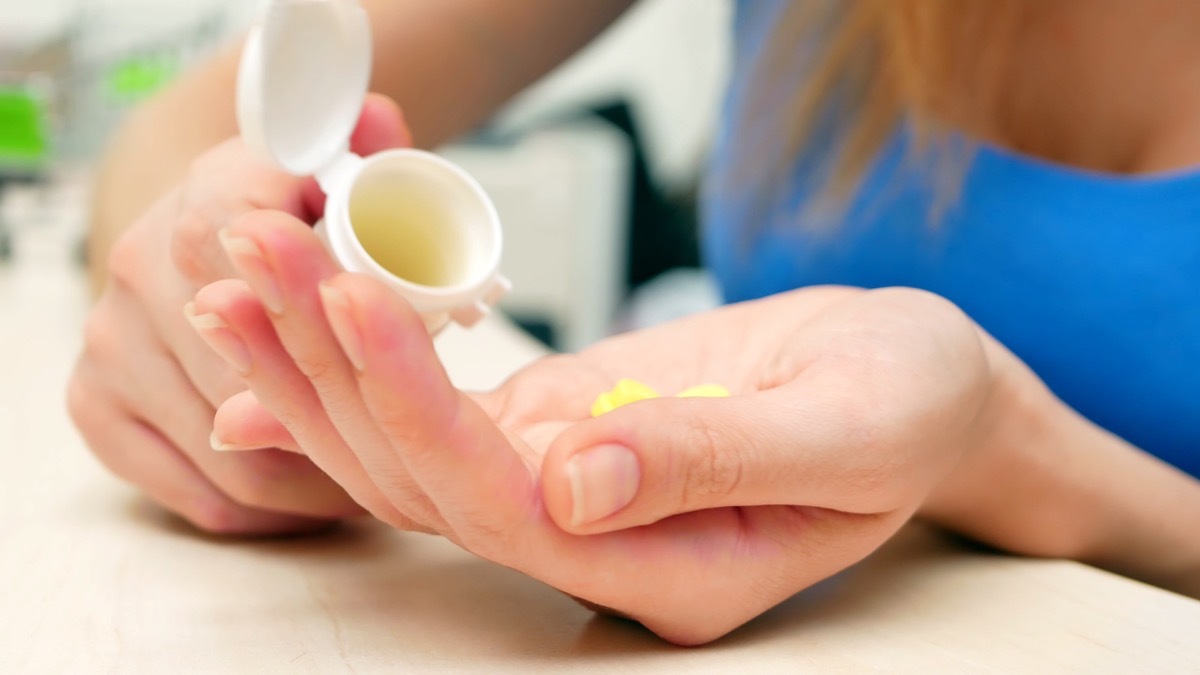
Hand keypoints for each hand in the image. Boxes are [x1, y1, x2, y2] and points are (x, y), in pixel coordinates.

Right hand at [67, 95, 410, 534]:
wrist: (200, 233)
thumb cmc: (287, 214)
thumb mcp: (338, 171)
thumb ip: (372, 149)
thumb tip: (382, 127)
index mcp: (212, 194)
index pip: (256, 253)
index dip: (323, 310)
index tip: (386, 351)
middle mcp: (142, 263)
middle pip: (248, 372)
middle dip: (337, 415)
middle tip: (408, 445)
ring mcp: (111, 339)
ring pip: (230, 447)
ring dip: (312, 478)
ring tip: (374, 477)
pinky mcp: (96, 403)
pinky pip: (197, 491)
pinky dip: (266, 509)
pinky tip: (314, 499)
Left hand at [189, 211, 992, 642]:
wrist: (913, 382)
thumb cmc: (906, 406)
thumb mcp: (848, 430)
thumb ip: (718, 461)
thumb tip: (574, 482)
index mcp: (673, 573)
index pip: (509, 507)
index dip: (420, 406)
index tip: (354, 296)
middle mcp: (598, 548)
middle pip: (429, 480)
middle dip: (333, 371)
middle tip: (249, 262)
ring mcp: (569, 491)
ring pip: (416, 447)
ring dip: (323, 361)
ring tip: (240, 271)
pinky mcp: (559, 430)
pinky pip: (443, 409)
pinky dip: (366, 360)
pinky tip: (292, 315)